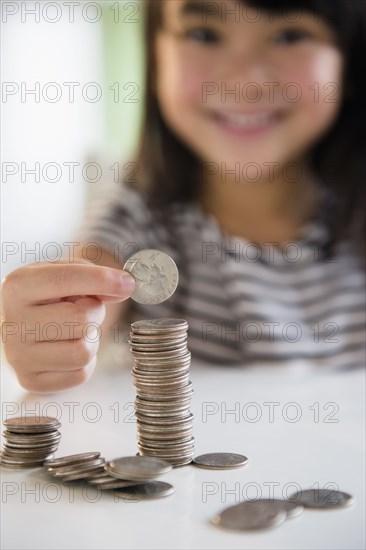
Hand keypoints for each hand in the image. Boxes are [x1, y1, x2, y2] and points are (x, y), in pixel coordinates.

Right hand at [1, 262, 135, 392]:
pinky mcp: (31, 380)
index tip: (127, 283)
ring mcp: (19, 356)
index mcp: (18, 287)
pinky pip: (80, 374)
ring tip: (76, 330)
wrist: (21, 324)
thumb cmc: (46, 296)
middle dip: (94, 313)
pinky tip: (69, 348)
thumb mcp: (62, 272)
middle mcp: (13, 323)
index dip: (102, 280)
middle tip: (84, 309)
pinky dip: (85, 362)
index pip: (65, 280)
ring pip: (82, 352)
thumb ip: (93, 275)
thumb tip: (124, 287)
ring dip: (90, 340)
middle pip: (80, 320)